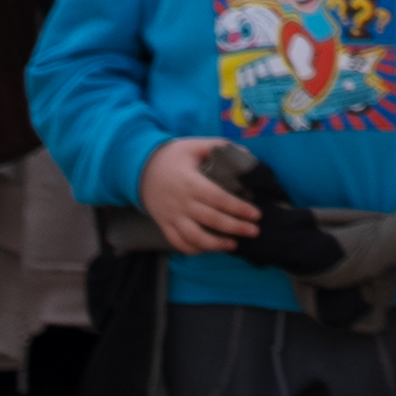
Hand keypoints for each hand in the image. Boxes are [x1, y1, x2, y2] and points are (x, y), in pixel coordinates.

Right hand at [141, 137, 262, 255]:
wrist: (139, 169)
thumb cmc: (172, 157)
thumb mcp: (193, 145)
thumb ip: (219, 147)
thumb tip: (247, 154)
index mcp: (191, 183)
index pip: (218, 198)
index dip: (238, 208)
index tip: (256, 214)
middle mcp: (181, 202)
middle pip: (211, 220)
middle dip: (235, 227)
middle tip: (255, 231)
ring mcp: (172, 216)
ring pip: (194, 237)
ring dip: (215, 244)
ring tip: (234, 244)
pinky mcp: (164, 224)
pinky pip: (178, 242)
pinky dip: (193, 249)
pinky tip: (209, 249)